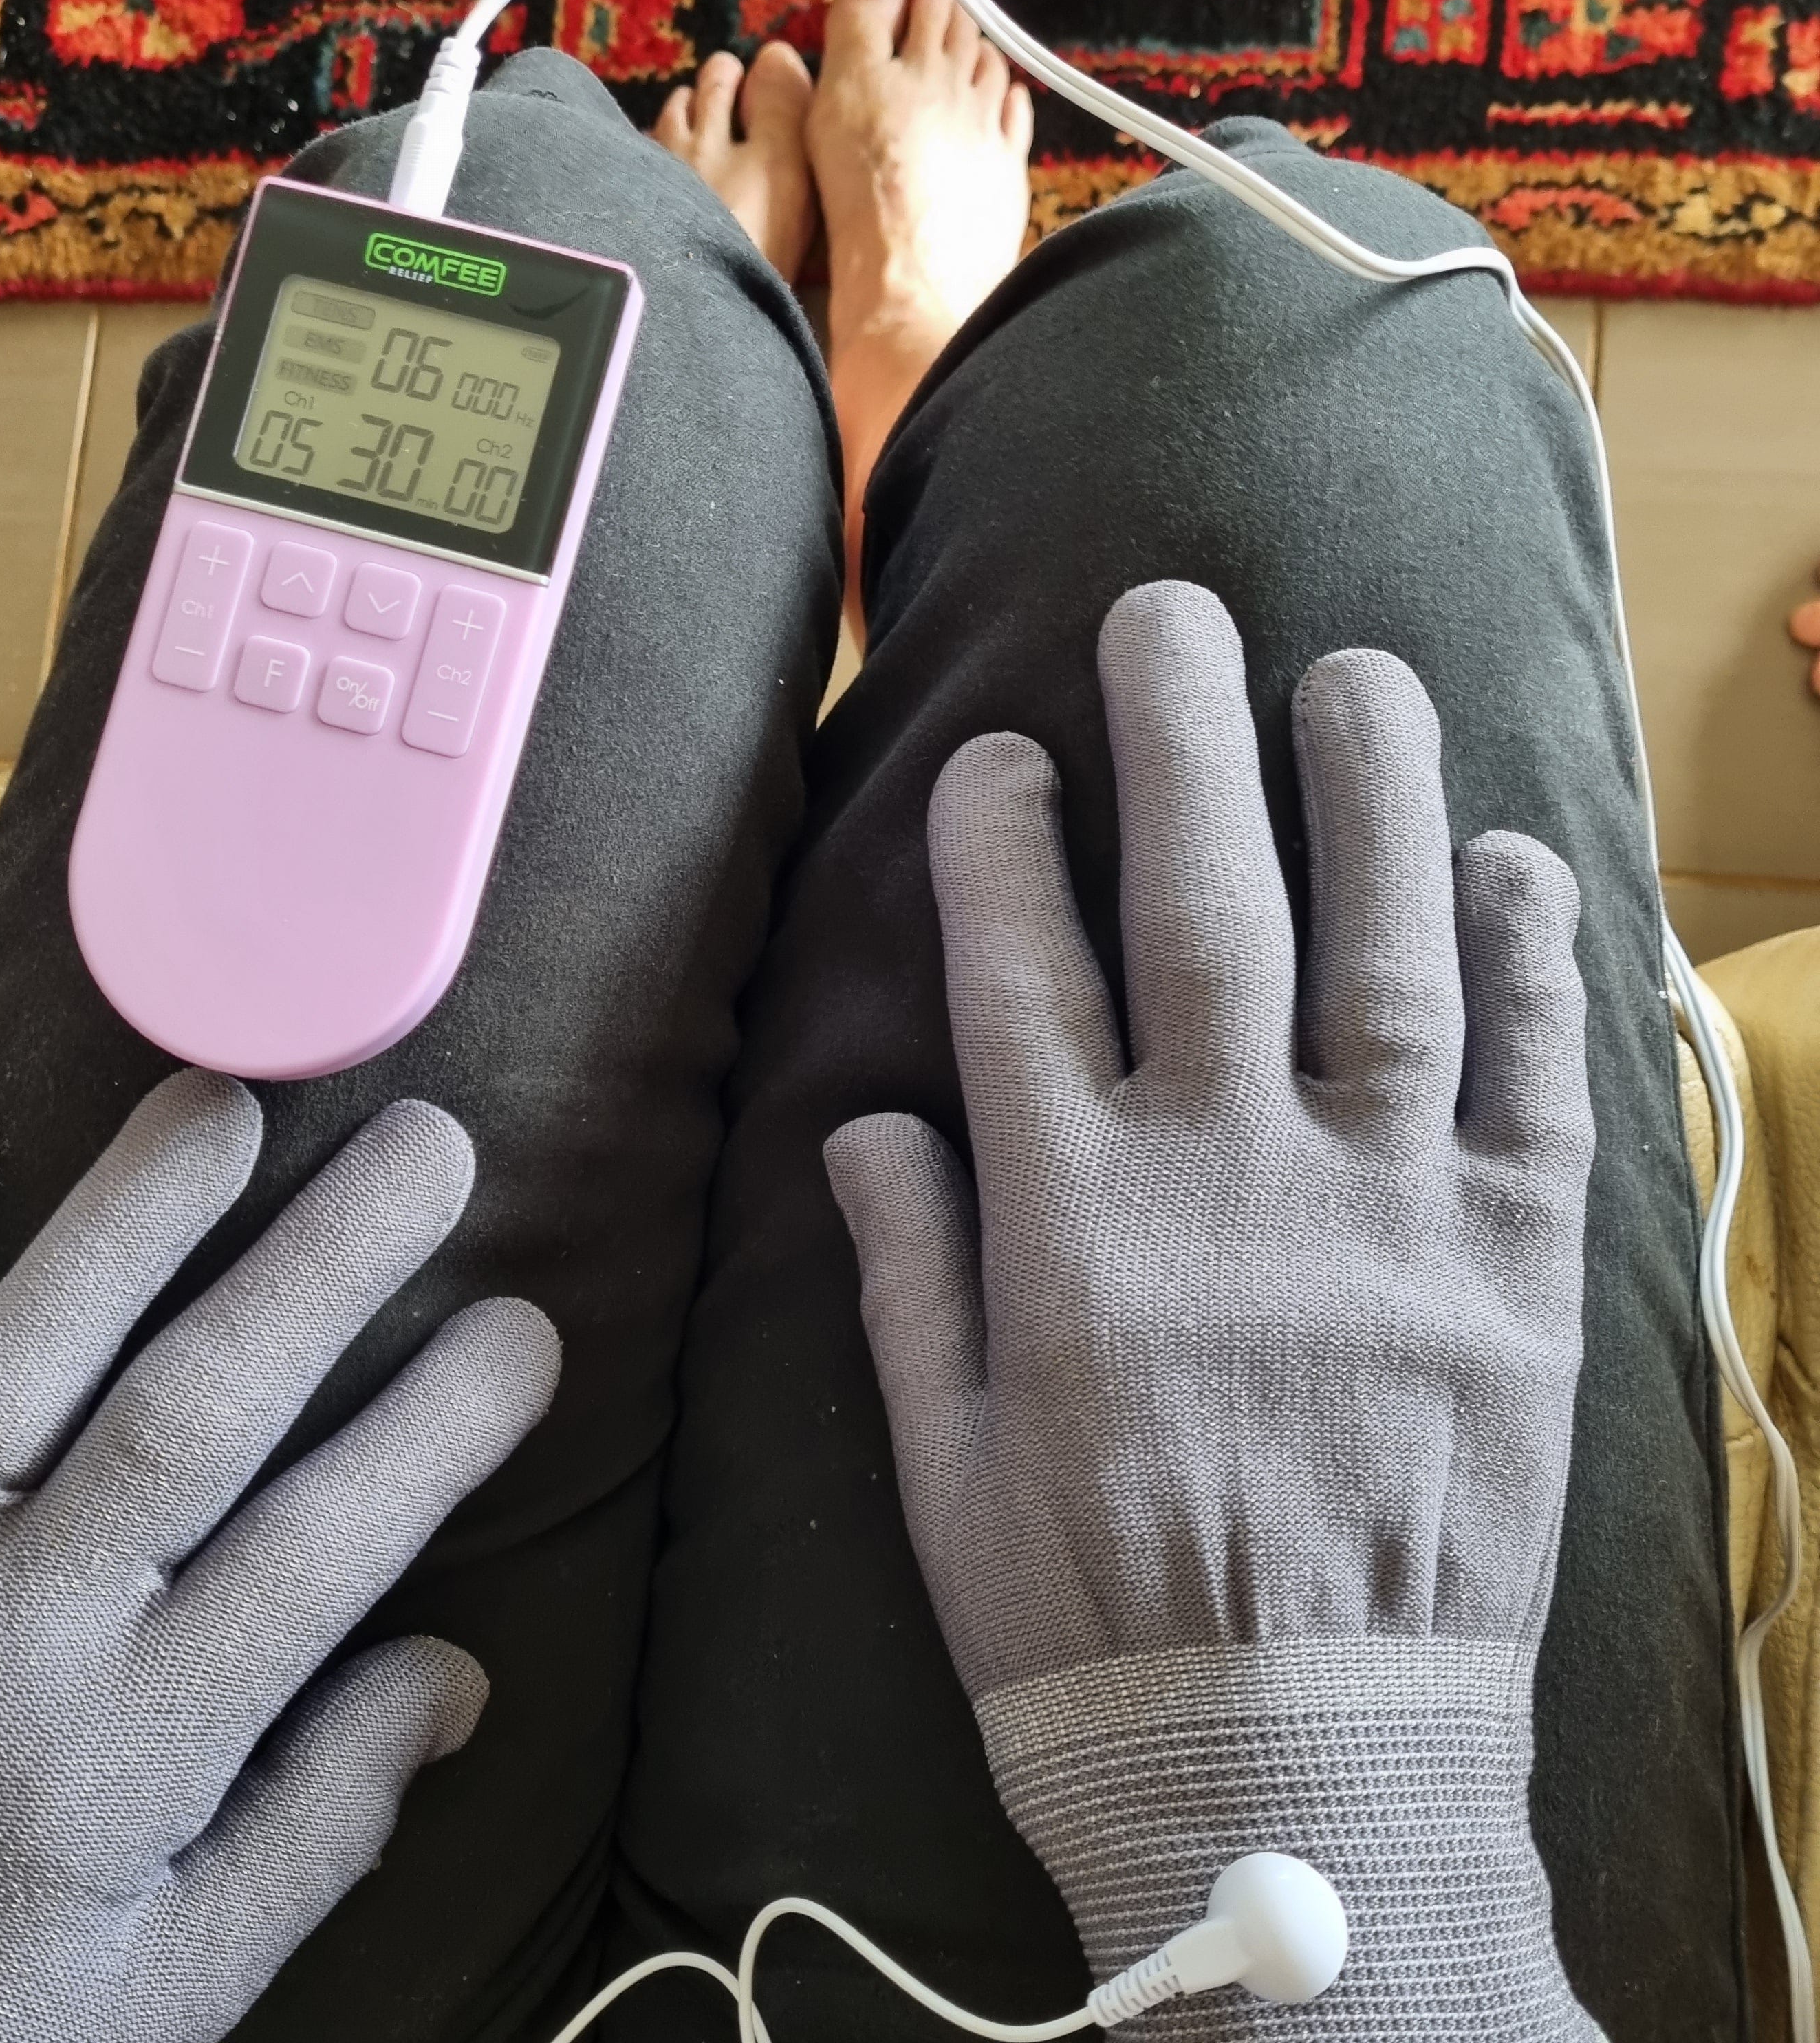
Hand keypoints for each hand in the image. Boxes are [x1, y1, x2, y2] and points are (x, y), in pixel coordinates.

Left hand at [0, 1071, 558, 2042]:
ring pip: (17, 1359)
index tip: (527, 1329)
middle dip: (322, 1268)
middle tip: (427, 1147)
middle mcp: (13, 1636)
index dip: (440, 1430)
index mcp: (129, 1748)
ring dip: (127, 1218)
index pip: (324, 1551)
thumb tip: (457, 1676)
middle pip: (191, 1415)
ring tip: (227, 1102)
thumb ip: (321, 1825)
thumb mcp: (169, 1980)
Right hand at [825, 582, 1599, 2033]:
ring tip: (1351, 675)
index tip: (997, 760)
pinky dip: (1530, 963)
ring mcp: (1388, 1221)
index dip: (997, 848)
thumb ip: (905, 1279)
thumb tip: (865, 1125)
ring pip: (1383, 955)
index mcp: (1073, 1233)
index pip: (1016, 980)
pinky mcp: (1514, 1279)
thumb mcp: (938, 1472)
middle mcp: (1229, 1189)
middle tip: (1167, 613)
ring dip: (1368, 797)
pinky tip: (1515, 857)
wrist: (1297, 1784)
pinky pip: (1532, 1085)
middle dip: (1177, 743)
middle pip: (1201, 914)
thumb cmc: (1086, 1635)